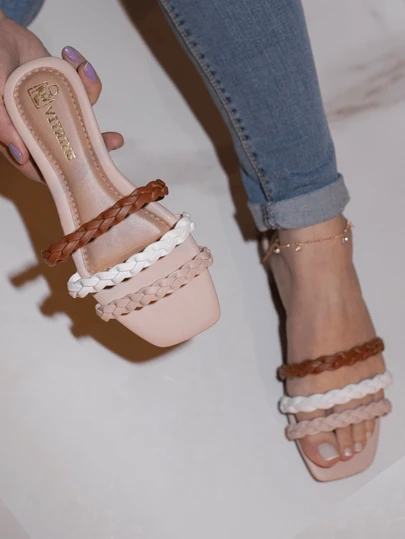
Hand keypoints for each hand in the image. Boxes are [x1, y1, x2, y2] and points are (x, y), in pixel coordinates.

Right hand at [0, 13, 122, 181]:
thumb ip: (4, 126)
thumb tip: (21, 156)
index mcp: (19, 137)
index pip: (42, 165)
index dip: (64, 172)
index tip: (86, 170)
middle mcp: (39, 128)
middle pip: (70, 147)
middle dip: (94, 145)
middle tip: (112, 141)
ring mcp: (54, 110)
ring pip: (82, 120)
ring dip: (92, 101)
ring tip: (87, 74)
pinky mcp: (65, 91)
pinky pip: (83, 92)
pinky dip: (86, 77)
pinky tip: (78, 63)